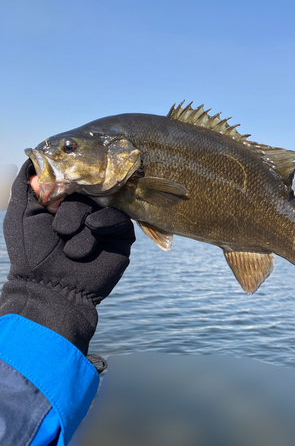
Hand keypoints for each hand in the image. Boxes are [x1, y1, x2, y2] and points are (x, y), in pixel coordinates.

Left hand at [0, 160, 134, 354]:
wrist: (51, 289)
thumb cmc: (31, 253)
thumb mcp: (21, 213)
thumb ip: (27, 183)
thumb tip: (34, 156)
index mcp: (65, 204)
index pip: (74, 180)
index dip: (68, 179)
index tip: (61, 186)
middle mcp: (87, 211)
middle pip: (89, 190)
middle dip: (71, 209)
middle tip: (59, 229)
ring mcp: (105, 224)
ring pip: (102, 204)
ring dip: (81, 222)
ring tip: (70, 247)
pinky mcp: (121, 238)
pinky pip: (120, 219)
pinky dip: (104, 225)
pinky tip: (92, 234)